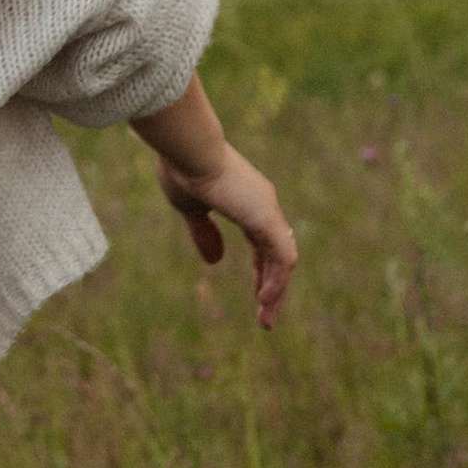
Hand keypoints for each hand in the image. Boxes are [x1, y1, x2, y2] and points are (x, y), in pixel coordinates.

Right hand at [153, 138, 297, 327]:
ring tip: (266, 320)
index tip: (257, 295)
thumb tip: (214, 261)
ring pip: (283, 261)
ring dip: (276, 292)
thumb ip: (204, 234)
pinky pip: (283, 258)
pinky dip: (276, 282)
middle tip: (265, 318)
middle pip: (277, 256)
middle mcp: (263, 205)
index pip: (263, 244)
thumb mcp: (191, 209)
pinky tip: (264, 300)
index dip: (261, 270)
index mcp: (247, 201)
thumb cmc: (183, 169)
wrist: (188, 148)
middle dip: (272, 288)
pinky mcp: (267, 218)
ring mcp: (268, 211)